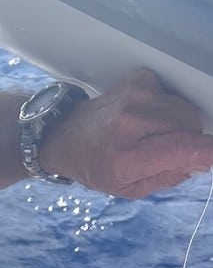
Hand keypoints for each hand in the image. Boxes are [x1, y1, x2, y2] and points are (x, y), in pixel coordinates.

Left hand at [40, 68, 212, 197]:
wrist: (69, 137)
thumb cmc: (99, 166)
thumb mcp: (130, 188)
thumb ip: (169, 176)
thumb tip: (201, 161)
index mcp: (125, 157)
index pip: (180, 147)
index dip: (205, 151)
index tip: (212, 154)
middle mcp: (129, 123)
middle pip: (190, 124)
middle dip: (189, 139)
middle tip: (167, 149)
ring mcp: (134, 97)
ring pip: (185, 108)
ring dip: (179, 123)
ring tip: (153, 133)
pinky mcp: (139, 80)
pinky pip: (173, 94)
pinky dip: (167, 106)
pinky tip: (146, 116)